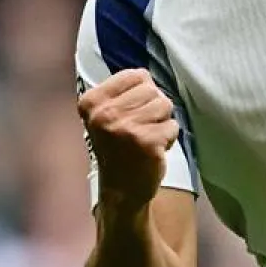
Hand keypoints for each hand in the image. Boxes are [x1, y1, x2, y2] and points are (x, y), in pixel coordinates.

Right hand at [77, 69, 178, 211]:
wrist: (120, 191)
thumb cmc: (118, 148)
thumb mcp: (105, 116)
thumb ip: (122, 92)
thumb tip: (146, 75)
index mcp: (92, 102)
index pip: (136, 75)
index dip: (142, 93)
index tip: (131, 113)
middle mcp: (105, 113)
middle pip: (152, 89)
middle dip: (154, 108)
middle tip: (140, 130)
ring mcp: (125, 128)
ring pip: (165, 105)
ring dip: (162, 123)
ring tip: (147, 138)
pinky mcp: (146, 142)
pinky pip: (173, 126)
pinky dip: (169, 138)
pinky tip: (154, 150)